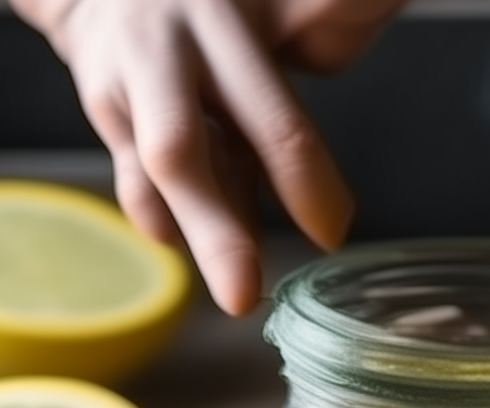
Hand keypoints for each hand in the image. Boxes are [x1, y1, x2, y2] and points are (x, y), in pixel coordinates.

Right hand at [11, 0, 405, 314]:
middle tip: (242, 296)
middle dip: (215, 232)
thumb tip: (385, 30)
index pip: (270, 118)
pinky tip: (201, 237)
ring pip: (152, 177)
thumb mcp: (280, 3)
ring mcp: (119, 88)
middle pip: (178, 153)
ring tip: (238, 283)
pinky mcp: (104, 118)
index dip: (304, 181)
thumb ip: (337, 17)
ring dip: (198, 233)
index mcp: (219, 23)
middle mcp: (160, 53)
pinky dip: (175, 217)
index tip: (332, 231)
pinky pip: (140, 183)